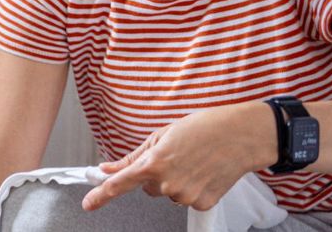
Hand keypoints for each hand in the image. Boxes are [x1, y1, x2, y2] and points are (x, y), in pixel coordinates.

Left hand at [82, 102, 274, 211]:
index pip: (121, 184)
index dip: (102, 195)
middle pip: (148, 188)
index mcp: (155, 162)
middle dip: (156, 174)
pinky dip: (193, 188)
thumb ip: (134, 156)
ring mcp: (186, 196)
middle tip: (177, 155)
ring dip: (175, 180)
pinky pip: (187, 199)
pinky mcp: (202, 203)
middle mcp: (168, 184)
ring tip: (194, 160)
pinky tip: (204, 172)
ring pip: (168, 193)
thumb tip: (109, 168)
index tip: (89, 204)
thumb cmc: (205, 127)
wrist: (242, 135)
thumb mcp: (163, 134)